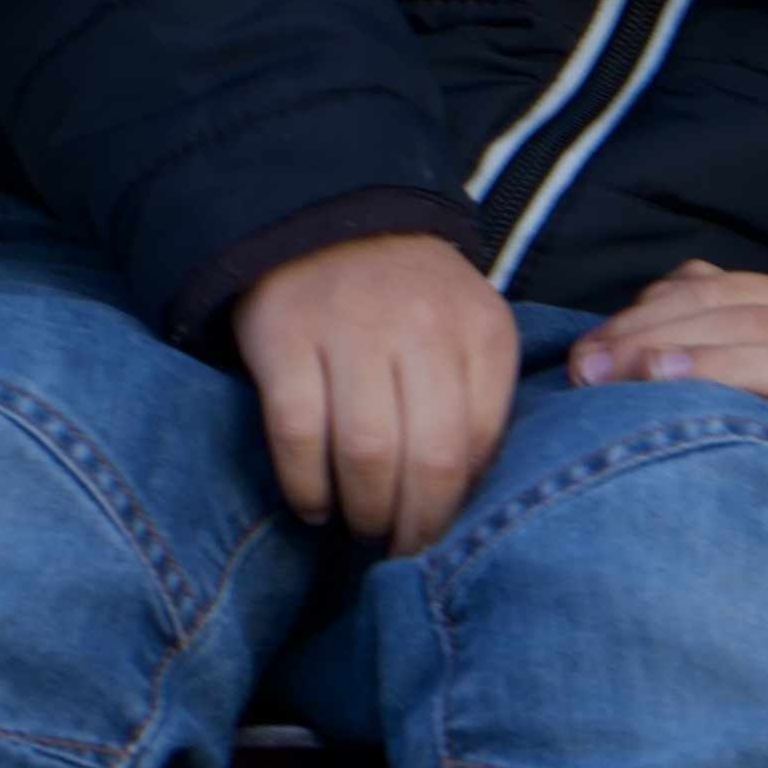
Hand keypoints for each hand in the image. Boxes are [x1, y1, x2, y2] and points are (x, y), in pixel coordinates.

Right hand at [233, 232, 522, 554]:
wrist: (329, 218)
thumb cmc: (409, 300)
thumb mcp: (467, 330)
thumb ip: (477, 399)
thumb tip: (468, 498)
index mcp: (481, 330)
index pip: (481, 445)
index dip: (458, 507)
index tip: (439, 534)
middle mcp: (422, 326)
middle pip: (428, 459)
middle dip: (413, 525)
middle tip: (399, 549)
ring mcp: (351, 328)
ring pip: (366, 454)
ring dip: (364, 512)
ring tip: (361, 529)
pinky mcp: (286, 336)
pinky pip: (298, 434)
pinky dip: (305, 485)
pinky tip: (313, 504)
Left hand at [574, 261, 767, 549]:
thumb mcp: (755, 374)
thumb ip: (695, 338)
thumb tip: (609, 341)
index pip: (722, 292)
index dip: (650, 316)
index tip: (587, 358)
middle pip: (758, 320)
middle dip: (676, 342)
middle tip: (609, 375)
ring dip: (737, 368)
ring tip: (671, 383)